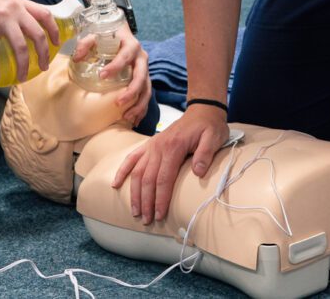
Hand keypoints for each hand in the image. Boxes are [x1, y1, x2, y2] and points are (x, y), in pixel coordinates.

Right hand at [0, 0, 60, 83]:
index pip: (45, 14)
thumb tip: (16, 29)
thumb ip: (10, 12)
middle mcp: (13, 8)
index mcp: (18, 2)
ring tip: (21, 78)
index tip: (56, 44)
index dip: (54, 30)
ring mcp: (0, 16)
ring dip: (23, 65)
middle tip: (43, 67)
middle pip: (37, 33)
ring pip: (19, 45)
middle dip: (43, 54)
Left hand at [70, 27, 152, 126]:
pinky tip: (135, 120)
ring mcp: (145, 70)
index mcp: (131, 45)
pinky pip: (146, 95)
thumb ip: (86, 44)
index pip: (125, 56)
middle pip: (141, 77)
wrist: (123, 34)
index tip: (102, 76)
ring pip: (146, 89)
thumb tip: (76, 57)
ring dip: (138, 104)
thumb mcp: (97, 35)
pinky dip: (142, 108)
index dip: (115, 66)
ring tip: (126, 117)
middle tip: (118, 103)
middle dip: (131, 92)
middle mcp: (142, 58)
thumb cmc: (109, 36)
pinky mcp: (145, 79)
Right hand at [111, 104, 230, 223]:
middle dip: (146, 201)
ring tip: (135, 211)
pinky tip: (115, 184)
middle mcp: (159, 147)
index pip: (164, 178)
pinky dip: (122, 171)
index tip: (159, 215)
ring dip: (135, 193)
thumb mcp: (213, 138)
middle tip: (147, 220)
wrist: (202, 110)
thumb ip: (205, 154)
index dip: (161, 199)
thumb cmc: (209, 127)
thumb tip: (197, 172)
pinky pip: (132, 158)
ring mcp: (152, 146)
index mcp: (174, 147)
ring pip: (138, 172)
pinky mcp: (149, 145)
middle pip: (148, 178)